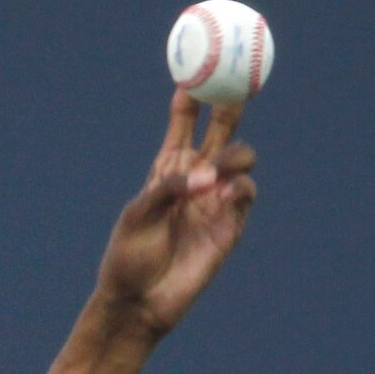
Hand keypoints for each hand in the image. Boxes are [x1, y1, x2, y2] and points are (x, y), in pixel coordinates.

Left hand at [95, 89, 258, 339]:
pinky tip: (224, 194)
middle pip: (221, 131)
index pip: (183, 124)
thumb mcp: (138, 215)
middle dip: (230, 105)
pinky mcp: (229, 225)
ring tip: (217, 172)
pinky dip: (239, 188)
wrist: (139, 302)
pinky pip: (246, 194)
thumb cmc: (129, 258)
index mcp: (166, 171)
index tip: (195, 71)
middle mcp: (194, 180)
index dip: (190, 99)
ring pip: (240, 160)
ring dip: (234, 157)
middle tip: (238, 83)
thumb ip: (168, 188)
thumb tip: (208, 177)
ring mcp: (214, 201)